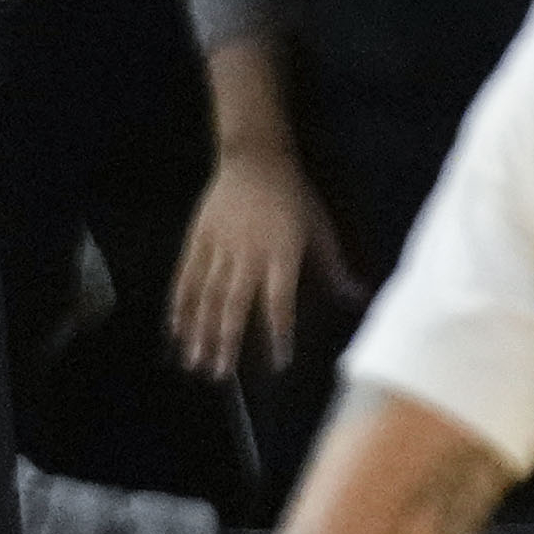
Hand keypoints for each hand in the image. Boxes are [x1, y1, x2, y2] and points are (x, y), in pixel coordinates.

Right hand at [169, 137, 351, 377]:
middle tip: (219, 375)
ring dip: (199, 330)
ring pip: (206, 295)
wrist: (254, 158)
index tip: (278, 363)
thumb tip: (359, 297)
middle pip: (233, 305)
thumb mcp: (320, 230)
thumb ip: (334, 269)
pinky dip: (180, 303)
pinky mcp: (198, 239)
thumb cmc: (293, 197)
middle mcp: (247, 255)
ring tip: (193, 360)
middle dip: (225, 341)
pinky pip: (187, 276)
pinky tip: (174, 327)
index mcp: (281, 254)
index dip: (279, 333)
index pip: (280, 302)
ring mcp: (219, 247)